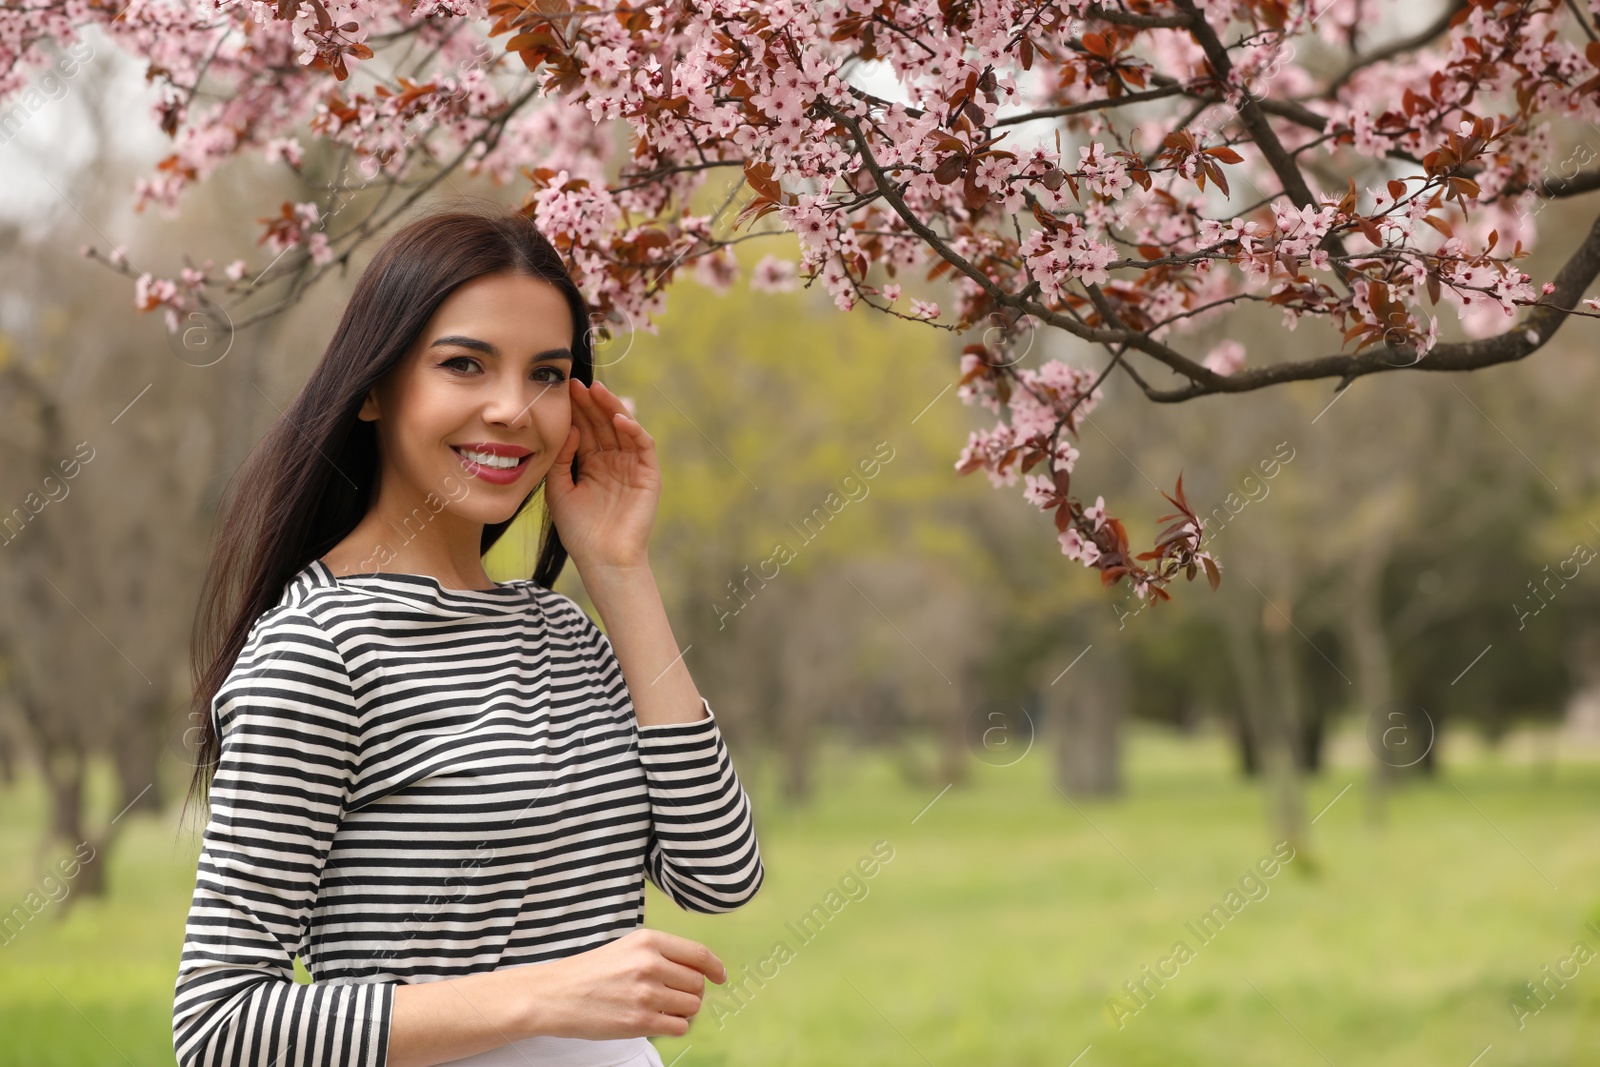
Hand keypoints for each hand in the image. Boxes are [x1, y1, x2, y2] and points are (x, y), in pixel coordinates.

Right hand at [518, 929, 727, 1039]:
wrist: (554, 994)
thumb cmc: (589, 972)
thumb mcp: (626, 948)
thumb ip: (660, 954)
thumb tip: (698, 969)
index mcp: (648, 941)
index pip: (699, 954)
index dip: (715, 968)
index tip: (720, 977)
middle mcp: (650, 964)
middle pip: (697, 983)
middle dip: (691, 992)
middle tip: (672, 996)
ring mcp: (646, 994)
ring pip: (691, 1006)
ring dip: (682, 1011)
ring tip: (661, 1008)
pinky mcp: (639, 1022)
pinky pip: (678, 1027)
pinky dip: (673, 1027)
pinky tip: (656, 1021)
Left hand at [544, 378, 659, 572]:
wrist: (602, 559)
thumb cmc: (579, 531)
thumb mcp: (559, 490)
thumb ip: (562, 459)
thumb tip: (571, 430)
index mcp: (592, 464)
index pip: (586, 429)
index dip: (576, 410)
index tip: (563, 390)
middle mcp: (613, 461)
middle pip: (603, 424)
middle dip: (591, 403)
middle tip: (577, 383)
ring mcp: (632, 467)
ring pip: (624, 429)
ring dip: (611, 408)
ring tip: (596, 391)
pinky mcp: (649, 475)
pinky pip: (644, 446)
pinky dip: (633, 430)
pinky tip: (618, 418)